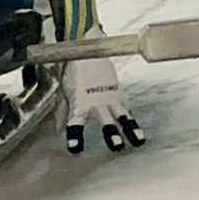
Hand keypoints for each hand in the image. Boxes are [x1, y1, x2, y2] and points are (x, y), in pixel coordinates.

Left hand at [56, 29, 145, 154]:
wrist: (89, 50)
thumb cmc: (74, 72)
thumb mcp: (63, 91)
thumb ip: (62, 112)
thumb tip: (58, 131)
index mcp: (79, 102)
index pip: (76, 122)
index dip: (76, 135)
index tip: (76, 149)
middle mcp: (97, 102)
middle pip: (105, 120)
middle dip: (111, 133)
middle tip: (116, 145)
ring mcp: (111, 99)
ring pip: (122, 117)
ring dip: (129, 130)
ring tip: (136, 141)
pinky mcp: (120, 96)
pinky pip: (128, 112)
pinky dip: (133, 124)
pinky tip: (140, 136)